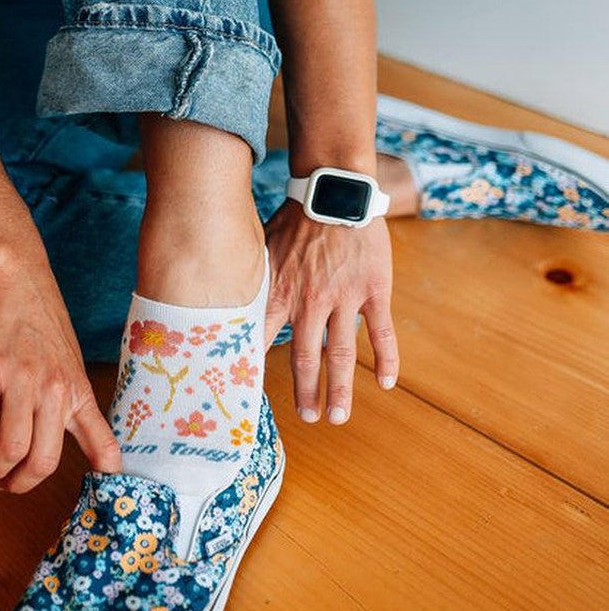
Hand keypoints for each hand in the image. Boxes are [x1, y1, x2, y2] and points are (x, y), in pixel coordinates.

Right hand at [0, 252, 121, 491]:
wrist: (16, 281)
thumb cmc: (41, 323)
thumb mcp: (71, 365)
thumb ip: (74, 404)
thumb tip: (88, 443)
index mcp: (77, 392)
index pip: (100, 444)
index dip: (104, 478)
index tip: (102, 501)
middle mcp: (54, 390)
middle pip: (43, 462)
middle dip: (19, 485)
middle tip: (4, 485)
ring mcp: (21, 381)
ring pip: (8, 449)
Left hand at [263, 200, 397, 423]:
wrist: (332, 191)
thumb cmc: (293, 219)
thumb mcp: (261, 249)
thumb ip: (252, 281)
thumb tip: (224, 300)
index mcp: (279, 294)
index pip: (264, 342)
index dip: (259, 371)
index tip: (254, 397)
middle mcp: (309, 302)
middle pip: (305, 358)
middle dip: (306, 392)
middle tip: (309, 418)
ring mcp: (343, 298)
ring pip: (341, 354)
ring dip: (340, 389)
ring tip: (338, 416)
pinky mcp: (373, 290)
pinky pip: (380, 331)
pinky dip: (386, 359)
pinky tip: (386, 383)